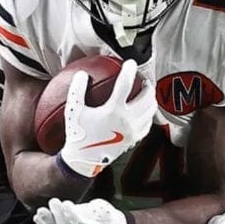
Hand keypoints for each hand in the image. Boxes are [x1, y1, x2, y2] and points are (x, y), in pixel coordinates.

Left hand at [33, 198, 127, 223]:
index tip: (67, 204)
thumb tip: (72, 207)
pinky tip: (38, 217)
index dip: (75, 218)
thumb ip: (93, 210)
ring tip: (42, 210)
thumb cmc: (106, 216)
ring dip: (48, 223)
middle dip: (60, 217)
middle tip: (54, 201)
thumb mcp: (105, 209)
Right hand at [58, 58, 154, 178]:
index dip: (129, 71)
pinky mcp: (135, 140)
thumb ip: (77, 91)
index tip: (131, 63)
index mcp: (113, 111)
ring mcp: (133, 131)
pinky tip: (144, 111)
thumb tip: (81, 74)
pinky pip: (148, 124)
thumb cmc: (78, 135)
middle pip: (146, 97)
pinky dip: (149, 115)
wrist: (85, 161)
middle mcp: (127, 121)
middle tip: (144, 79)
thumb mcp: (73, 111)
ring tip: (147, 93)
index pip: (125, 84)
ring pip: (151, 111)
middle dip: (148, 85)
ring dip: (151, 99)